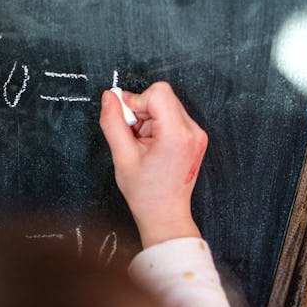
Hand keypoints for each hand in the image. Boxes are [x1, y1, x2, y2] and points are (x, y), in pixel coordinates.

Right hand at [98, 82, 207, 247]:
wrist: (165, 214)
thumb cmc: (146, 193)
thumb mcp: (122, 156)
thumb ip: (113, 122)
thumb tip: (109, 97)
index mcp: (176, 135)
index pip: (158, 92)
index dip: (136, 101)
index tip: (126, 120)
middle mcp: (192, 131)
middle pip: (162, 96)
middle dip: (142, 111)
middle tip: (133, 136)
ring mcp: (197, 134)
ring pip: (167, 105)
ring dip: (149, 118)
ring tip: (143, 144)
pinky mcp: (195, 137)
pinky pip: (173, 116)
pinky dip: (158, 125)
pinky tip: (152, 145)